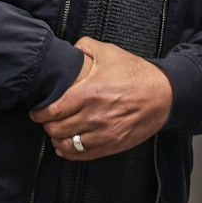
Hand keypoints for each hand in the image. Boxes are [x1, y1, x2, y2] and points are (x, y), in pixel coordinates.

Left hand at [28, 37, 172, 160]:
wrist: (164, 95)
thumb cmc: (136, 73)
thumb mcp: (111, 52)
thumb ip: (85, 46)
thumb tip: (69, 48)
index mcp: (90, 93)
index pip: (53, 110)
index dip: (40, 114)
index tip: (37, 112)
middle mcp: (95, 116)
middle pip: (57, 130)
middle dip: (47, 126)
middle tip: (47, 120)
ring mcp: (104, 133)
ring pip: (68, 145)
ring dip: (58, 140)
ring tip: (57, 133)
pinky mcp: (113, 145)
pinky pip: (83, 155)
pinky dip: (70, 152)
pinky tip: (67, 145)